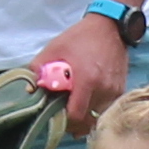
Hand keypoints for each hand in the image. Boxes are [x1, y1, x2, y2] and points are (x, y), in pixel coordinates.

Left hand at [28, 13, 134, 128]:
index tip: (57, 116)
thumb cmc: (80, 37)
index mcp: (87, 80)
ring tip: (75, 105)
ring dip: (86, 116)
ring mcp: (115, 91)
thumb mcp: (54, 48)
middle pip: (88, 120)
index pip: (76, 116)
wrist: (110, 27)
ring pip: (98, 116)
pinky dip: (96, 109)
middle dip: (74, 122)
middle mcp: (104, 89)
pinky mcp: (121, 90)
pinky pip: (106, 108)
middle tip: (63, 113)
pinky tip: (87, 99)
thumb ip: (38, 69)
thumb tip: (28, 89)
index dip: (65, 122)